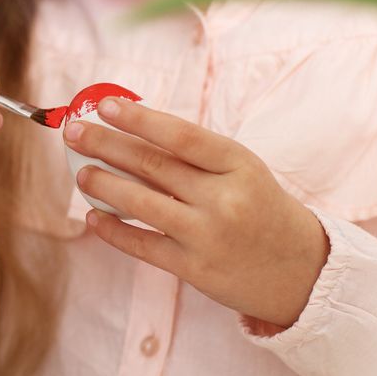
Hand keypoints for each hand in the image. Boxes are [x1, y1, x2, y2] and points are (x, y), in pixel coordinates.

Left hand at [64, 97, 329, 328]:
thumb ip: (195, 156)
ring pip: (141, 203)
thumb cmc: (261, 208)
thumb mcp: (243, 171)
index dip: (138, 118)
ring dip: (103, 185)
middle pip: (152, 164)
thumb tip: (131, 133)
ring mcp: (208, 235)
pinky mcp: (195, 269)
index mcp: (238, 164)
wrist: (302, 270)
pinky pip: (143, 245)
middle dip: (106, 144)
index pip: (180, 134)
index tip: (104, 105)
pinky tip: (94, 217)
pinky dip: (113, 230)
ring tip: (82, 173)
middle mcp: (224, 198)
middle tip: (74, 132)